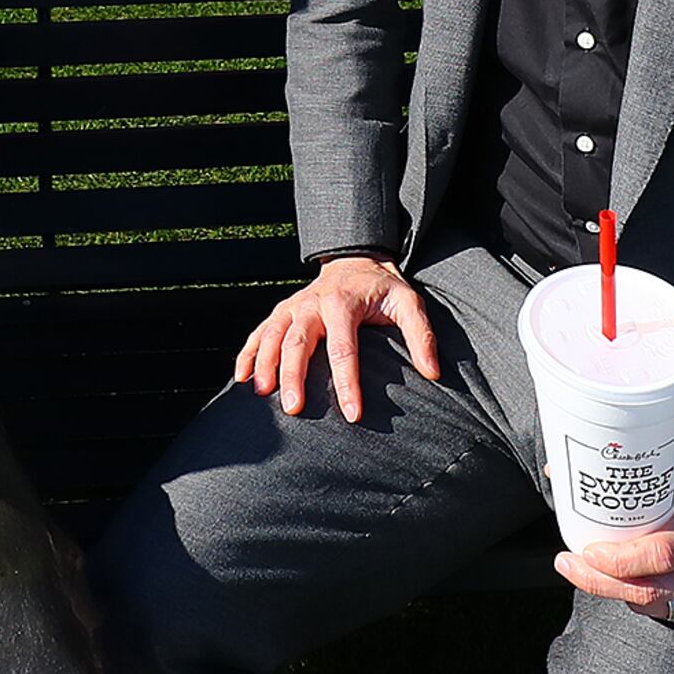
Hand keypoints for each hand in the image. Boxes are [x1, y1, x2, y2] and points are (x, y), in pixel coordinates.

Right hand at [233, 254, 442, 420]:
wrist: (356, 259)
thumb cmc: (383, 289)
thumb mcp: (408, 303)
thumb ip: (421, 335)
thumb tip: (432, 372)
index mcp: (343, 302)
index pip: (343, 348)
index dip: (347, 382)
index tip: (352, 414)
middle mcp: (311, 302)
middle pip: (297, 342)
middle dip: (293, 376)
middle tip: (293, 409)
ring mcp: (292, 306)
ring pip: (272, 336)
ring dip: (265, 365)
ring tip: (262, 395)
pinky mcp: (281, 312)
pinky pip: (259, 333)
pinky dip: (247, 354)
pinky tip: (240, 380)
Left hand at [553, 447, 673, 626]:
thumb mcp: (671, 464)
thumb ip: (621, 469)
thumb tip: (556, 470)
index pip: (660, 555)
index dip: (618, 561)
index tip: (585, 550)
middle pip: (650, 589)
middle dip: (601, 581)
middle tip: (569, 564)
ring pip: (653, 605)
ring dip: (615, 590)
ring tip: (590, 568)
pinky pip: (665, 612)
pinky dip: (640, 598)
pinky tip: (626, 579)